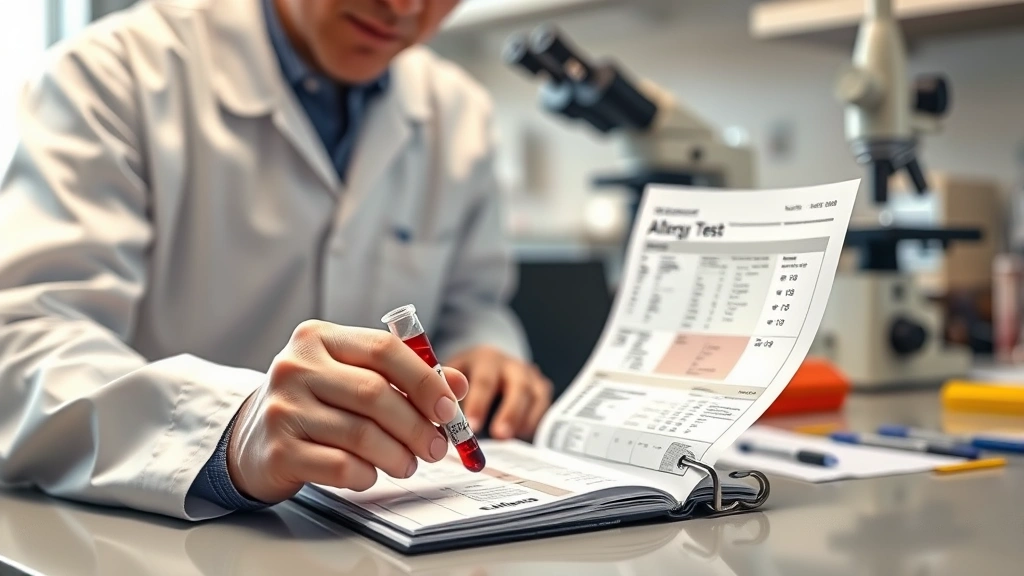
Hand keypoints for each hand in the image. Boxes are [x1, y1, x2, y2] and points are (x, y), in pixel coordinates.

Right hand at [226, 320, 468, 503]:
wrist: (253, 439)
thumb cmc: (317, 403)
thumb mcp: (355, 377)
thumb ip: (405, 376)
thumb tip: (457, 386)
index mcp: (319, 337)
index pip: (384, 349)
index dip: (424, 381)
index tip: (450, 409)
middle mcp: (296, 366)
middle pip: (375, 394)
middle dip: (417, 426)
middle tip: (438, 447)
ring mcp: (282, 408)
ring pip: (361, 434)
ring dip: (397, 455)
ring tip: (408, 464)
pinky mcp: (278, 450)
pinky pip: (339, 466)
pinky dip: (366, 473)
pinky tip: (371, 473)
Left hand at [447, 346, 552, 440]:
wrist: (487, 361)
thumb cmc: (464, 376)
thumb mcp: (451, 376)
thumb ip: (446, 395)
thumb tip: (438, 427)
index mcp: (485, 359)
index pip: (485, 379)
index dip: (479, 403)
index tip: (472, 426)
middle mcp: (511, 365)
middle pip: (518, 386)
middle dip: (510, 412)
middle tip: (499, 435)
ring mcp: (529, 376)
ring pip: (535, 395)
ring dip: (523, 419)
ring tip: (508, 439)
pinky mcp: (541, 388)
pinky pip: (543, 405)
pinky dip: (535, 421)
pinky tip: (521, 435)